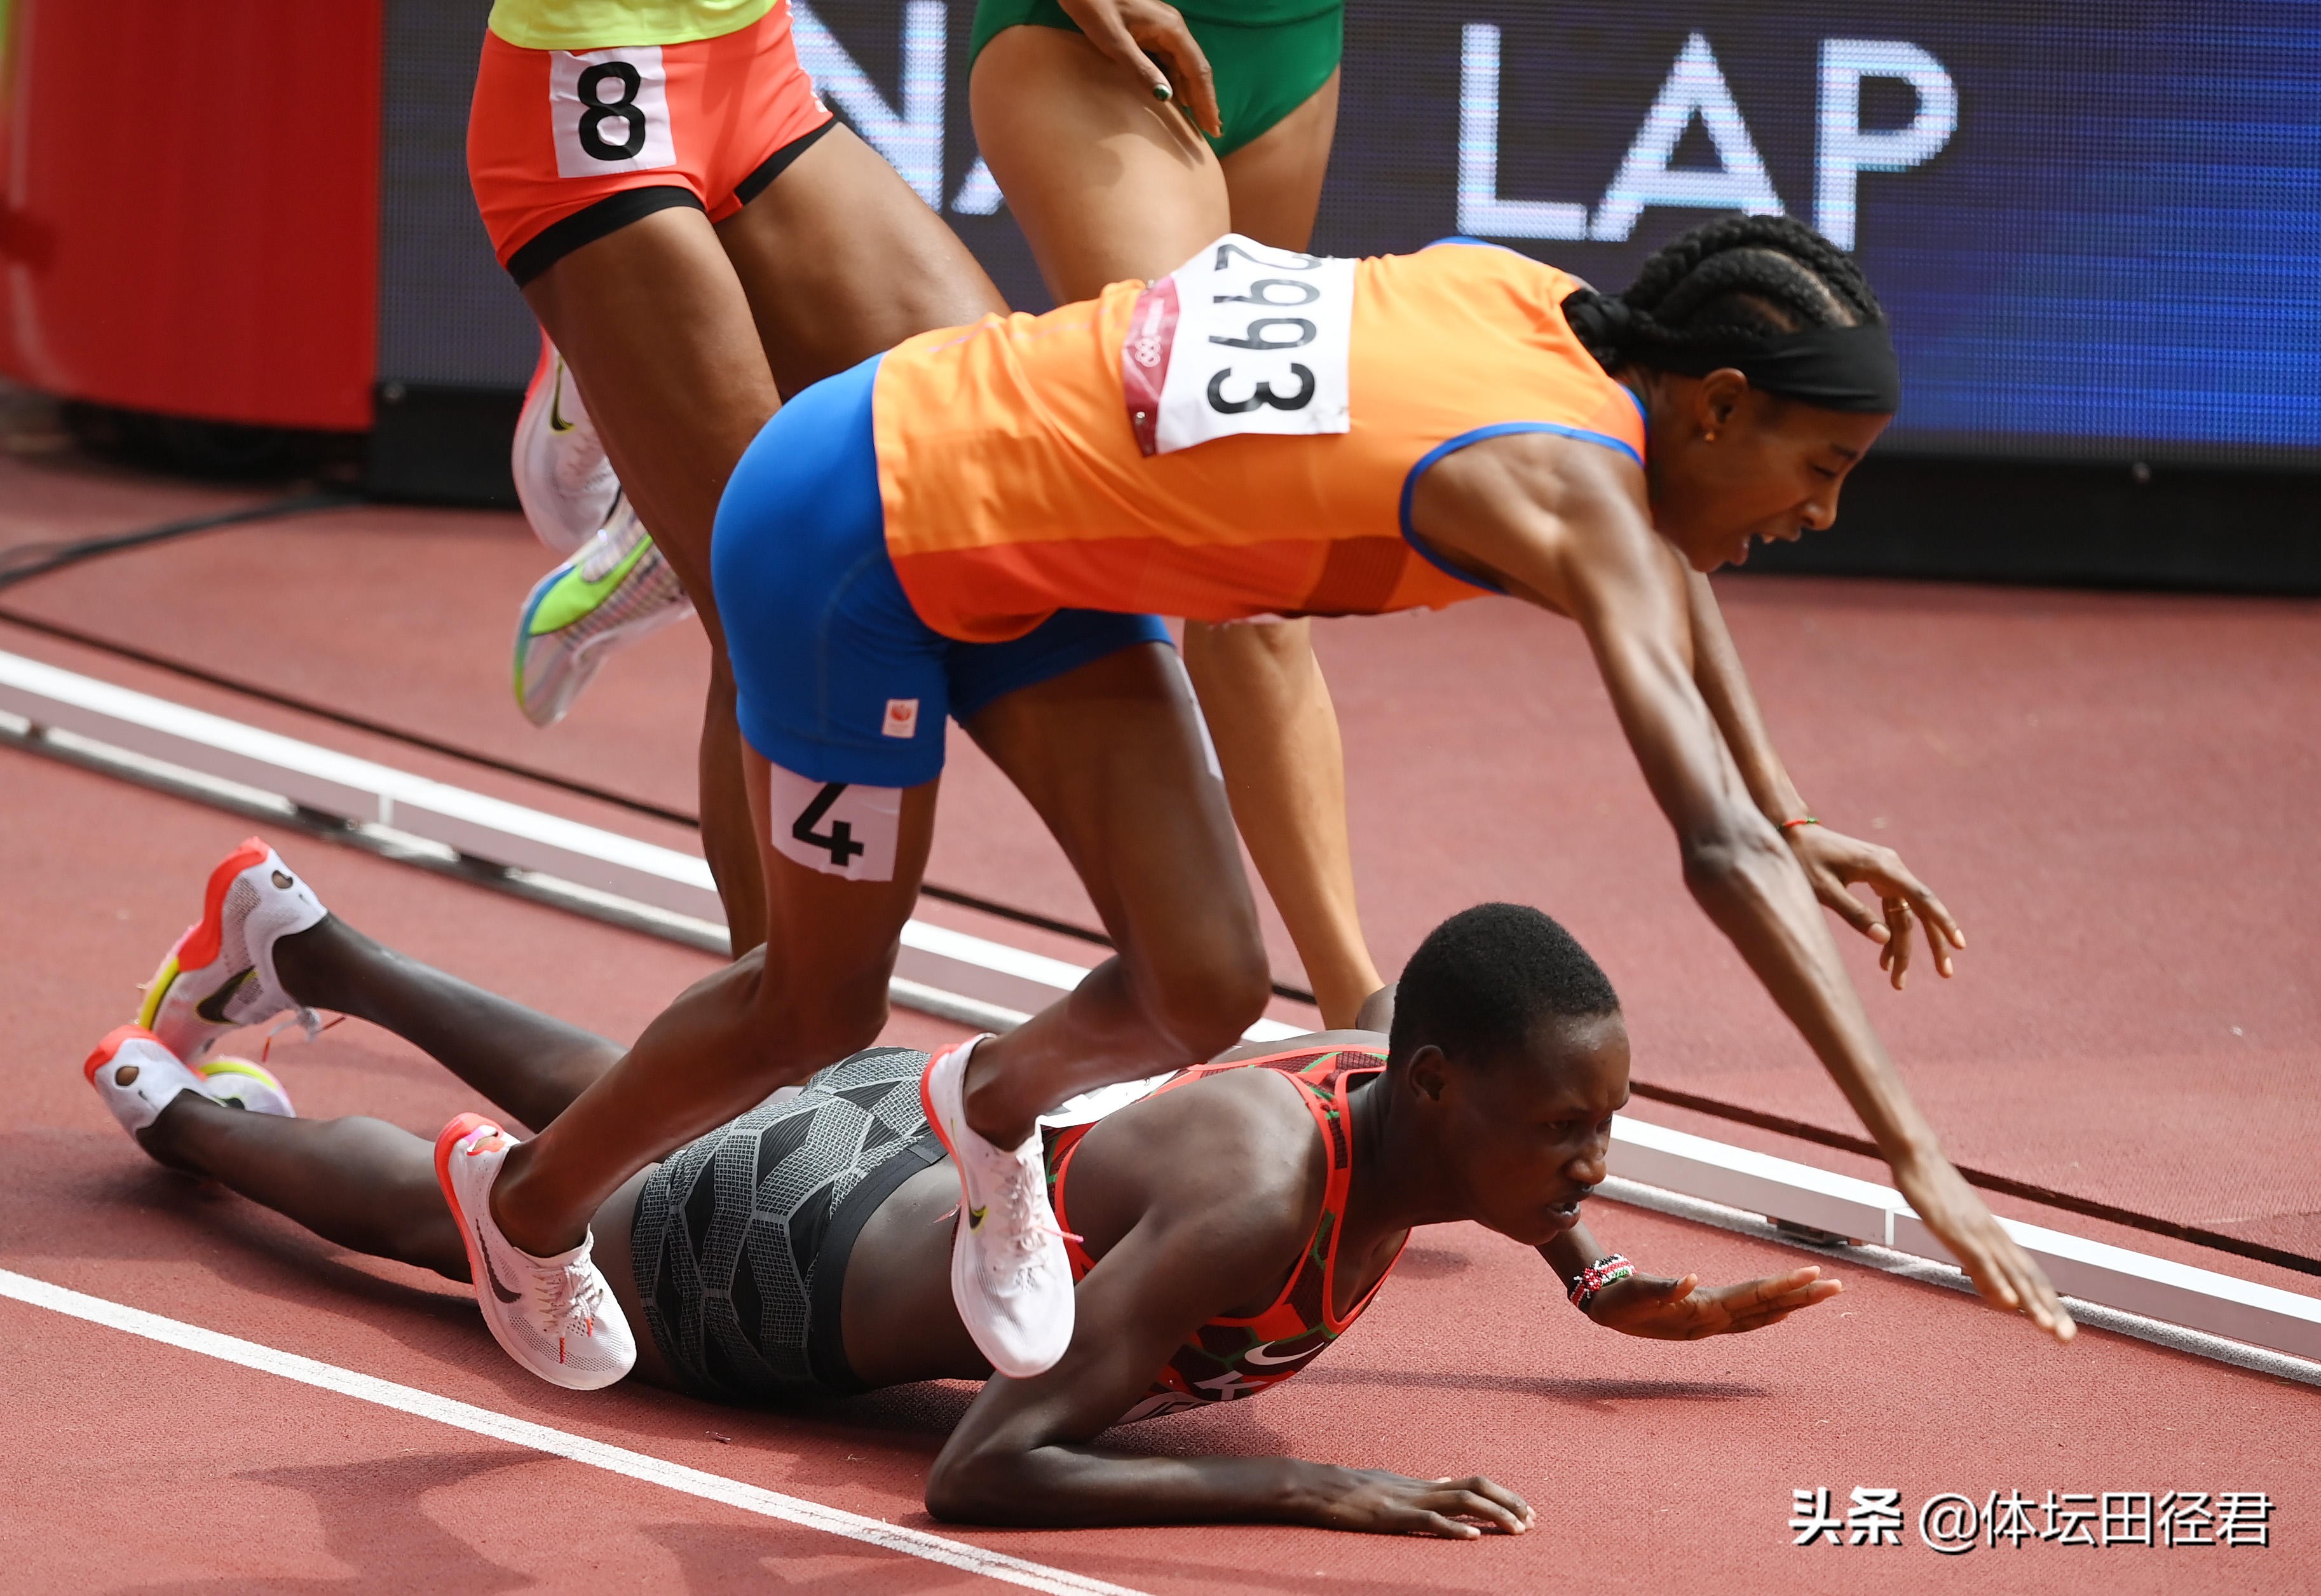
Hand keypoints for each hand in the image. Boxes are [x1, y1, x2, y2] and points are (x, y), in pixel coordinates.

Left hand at [1055, 0, 1221, 137]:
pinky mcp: (1150, 31)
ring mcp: (1163, 28)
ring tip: (1198, 121)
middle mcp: (1173, 28)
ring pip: (1184, 66)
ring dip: (1192, 93)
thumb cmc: (1093, 7)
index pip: (1198, 70)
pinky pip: (1170, 61)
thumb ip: (1140, 69)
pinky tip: (1175, 99)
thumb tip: (1166, 98)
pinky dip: (1176, 82)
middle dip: (1204, 100)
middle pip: (1196, 69)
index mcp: (1171, 29)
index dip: (1206, 101)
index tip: (1214, 127)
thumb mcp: (1114, 41)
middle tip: (1213, 131)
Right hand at [1299, 1465, 1534, 1538]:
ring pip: (1461, 1501)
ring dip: (1493, 1515)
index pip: (1473, 1482)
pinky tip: (1473, 1538)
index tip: (1526, 1511)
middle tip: (1533, 1521)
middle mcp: (1422, 1487)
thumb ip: (1421, 1485)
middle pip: (1476, 1487)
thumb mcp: (1392, 1481)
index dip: (1503, 1495)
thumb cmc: (1352, 1488)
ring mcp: (1408, 1499)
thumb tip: (1444, 1481)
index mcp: (1423, 1482)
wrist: (1319, 1485)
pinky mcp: (1392, 1516)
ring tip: (1517, 1530)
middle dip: (1509, 1503)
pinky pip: (1429, 1520)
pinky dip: (1454, 1529)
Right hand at [1586, 1265, 1839, 1339]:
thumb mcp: (1636, 1293)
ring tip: (1822, 1292)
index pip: (1753, 1296)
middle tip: (1838, 1286)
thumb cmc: (1619, 1301)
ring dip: (1794, 1304)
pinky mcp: (1706, 1319)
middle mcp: (1714, 1321)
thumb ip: (1662, 1288)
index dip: (1783, 1285)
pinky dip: (1772, 1313)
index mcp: (1703, 1312)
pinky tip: (1786, 1311)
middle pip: (1767, 1307)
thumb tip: (1689, 1280)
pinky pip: (1749, 1320)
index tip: (1812, 1273)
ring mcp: (1712, 1323)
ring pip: (1762, 1315)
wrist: (1603, 1312)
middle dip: (1803, 1296)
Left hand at [1784, 823, 1964, 988]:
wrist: (1795, 834)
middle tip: (1945, 974)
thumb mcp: (1823, 890)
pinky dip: (1890, 933)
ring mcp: (1887, 873)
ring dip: (1904, 947)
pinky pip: (1893, 910)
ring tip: (1898, 981)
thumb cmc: (1805, 860)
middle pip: (1920, 910)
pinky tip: (1885, 961)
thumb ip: (1853, 913)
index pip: (1921, 898)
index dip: (1943, 922)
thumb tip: (1883, 939)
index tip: (1959, 944)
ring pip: (1906, 914)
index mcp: (1882, 867)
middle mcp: (1892, 868)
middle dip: (1932, 943)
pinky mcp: (1879, 878)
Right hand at [1894, 1155, 2075, 1341]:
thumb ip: (1980, 1265)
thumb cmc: (1936, 1192)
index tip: (2064, 1331)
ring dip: (2030, 1301)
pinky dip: (1996, 1282)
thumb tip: (2000, 1297)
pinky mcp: (1956, 1231)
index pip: (2031, 1276)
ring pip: (2010, 1272)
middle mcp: (1994, 1237)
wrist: (1919, 1156)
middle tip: (2067, 1338)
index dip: (2049, 1303)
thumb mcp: (1960, 1232)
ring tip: (2046, 1328)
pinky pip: (1979, 1260)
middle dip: (2049, 1309)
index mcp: (1997, 1238)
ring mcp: (1977, 1233)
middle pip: (2028, 1278)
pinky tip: (2007, 1301)